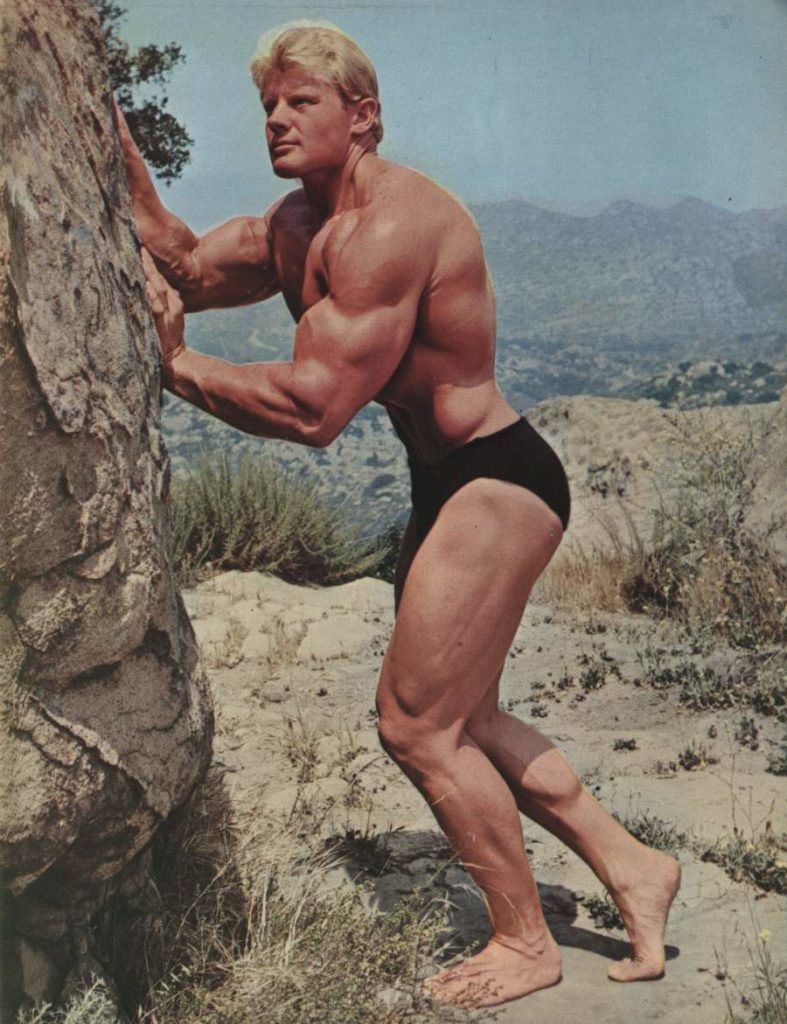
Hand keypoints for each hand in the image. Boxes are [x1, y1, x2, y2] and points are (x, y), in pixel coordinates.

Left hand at [141, 247, 185, 364]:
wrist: (175, 359)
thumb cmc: (169, 338)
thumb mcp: (171, 316)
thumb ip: (163, 301)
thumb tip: (149, 287)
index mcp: (175, 301)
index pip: (161, 277)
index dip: (150, 263)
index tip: (140, 248)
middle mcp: (172, 304)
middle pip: (158, 278)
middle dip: (147, 262)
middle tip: (135, 245)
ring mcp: (166, 312)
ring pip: (155, 287)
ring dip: (145, 272)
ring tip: (134, 258)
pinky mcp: (160, 321)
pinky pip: (152, 303)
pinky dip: (146, 291)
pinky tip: (139, 281)